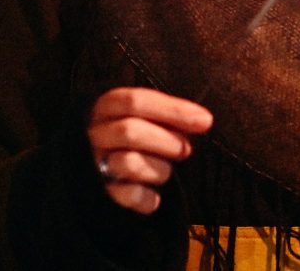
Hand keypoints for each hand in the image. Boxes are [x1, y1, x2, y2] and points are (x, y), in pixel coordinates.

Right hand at [87, 87, 212, 213]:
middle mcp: (96, 133)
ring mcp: (94, 163)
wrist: (97, 169)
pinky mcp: (99, 193)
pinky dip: (148, 198)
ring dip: (159, 169)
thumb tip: (202, 120)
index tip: (205, 121)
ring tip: (166, 170)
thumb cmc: (134, 134)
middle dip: (167, 142)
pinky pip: (128, 196)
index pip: (136, 101)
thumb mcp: (146, 115)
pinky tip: (154, 195)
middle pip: (129, 131)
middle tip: (186, 150)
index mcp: (108, 107)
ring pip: (128, 163)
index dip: (173, 110)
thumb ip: (169, 114)